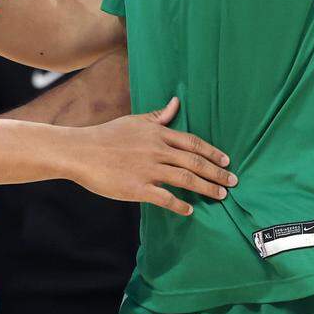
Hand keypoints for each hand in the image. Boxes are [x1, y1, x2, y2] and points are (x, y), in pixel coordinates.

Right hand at [71, 97, 235, 215]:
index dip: (212, 152)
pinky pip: (165, 198)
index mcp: (157, 134)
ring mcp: (148, 170)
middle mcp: (157, 151)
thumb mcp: (134, 122)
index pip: (192, 143)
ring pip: (186, 179)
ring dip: (207, 188)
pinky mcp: (137, 188)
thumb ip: (158, 116)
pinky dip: (180, 205)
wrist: (81, 151)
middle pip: (195, 162)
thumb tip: (176, 103)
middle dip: (217, 172)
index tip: (226, 161)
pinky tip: (190, 210)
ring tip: (220, 195)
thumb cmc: (107, 136)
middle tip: (233, 181)